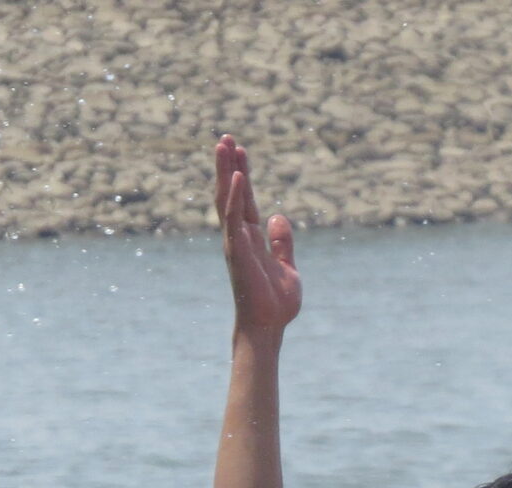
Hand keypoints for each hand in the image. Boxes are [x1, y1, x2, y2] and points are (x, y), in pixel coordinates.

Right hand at [215, 134, 298, 338]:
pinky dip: (234, 198)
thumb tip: (279, 217)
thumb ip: (282, 242)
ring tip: (224, 145)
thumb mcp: (287, 267)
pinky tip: (236, 177)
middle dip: (229, 165)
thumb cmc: (276, 304)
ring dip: (226, 172)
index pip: (246, 199)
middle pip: (231, 193)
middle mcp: (239, 236)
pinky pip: (234, 219)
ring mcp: (235, 242)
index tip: (242, 151)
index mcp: (252, 239)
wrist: (268, 326)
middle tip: (226, 138)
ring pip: (227, 200)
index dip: (244, 175)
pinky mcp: (237, 251)